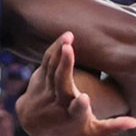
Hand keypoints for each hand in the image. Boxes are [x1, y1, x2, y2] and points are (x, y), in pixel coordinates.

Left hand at [16, 32, 135, 135]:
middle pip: (59, 82)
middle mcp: (57, 100)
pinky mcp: (39, 77)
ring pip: (51, 66)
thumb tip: (134, 122)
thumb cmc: (71, 127)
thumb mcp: (91, 132)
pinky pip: (46, 60)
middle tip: (68, 48)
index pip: (76, 110)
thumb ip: (112, 126)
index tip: (84, 98)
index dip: (80, 105)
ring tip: (69, 35)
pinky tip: (65, 36)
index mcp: (73, 115)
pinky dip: (54, 48)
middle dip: (64, 65)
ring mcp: (46, 88)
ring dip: (59, 50)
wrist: (36, 122)